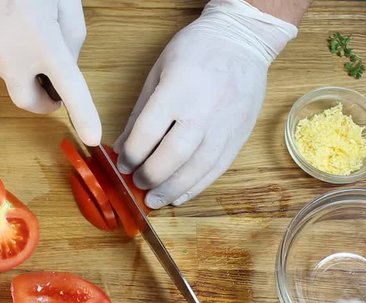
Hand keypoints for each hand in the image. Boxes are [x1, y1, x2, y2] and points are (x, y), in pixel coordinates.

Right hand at [0, 0, 100, 145]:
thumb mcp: (65, 0)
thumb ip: (72, 37)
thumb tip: (65, 66)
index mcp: (42, 40)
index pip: (69, 89)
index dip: (83, 115)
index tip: (93, 136)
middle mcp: (10, 53)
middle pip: (29, 102)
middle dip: (45, 103)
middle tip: (56, 90)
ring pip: (12, 77)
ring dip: (28, 70)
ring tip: (32, 34)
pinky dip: (12, 54)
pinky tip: (12, 26)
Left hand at [114, 0, 297, 208]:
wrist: (243, 39)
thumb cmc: (196, 50)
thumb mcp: (158, 72)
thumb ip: (140, 113)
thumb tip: (123, 146)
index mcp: (178, 89)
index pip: (148, 132)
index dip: (131, 154)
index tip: (122, 164)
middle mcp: (203, 110)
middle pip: (174, 155)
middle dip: (151, 176)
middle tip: (137, 184)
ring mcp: (225, 124)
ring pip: (198, 168)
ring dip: (173, 189)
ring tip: (155, 200)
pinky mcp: (239, 135)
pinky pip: (217, 168)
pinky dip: (197, 186)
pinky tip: (180, 195)